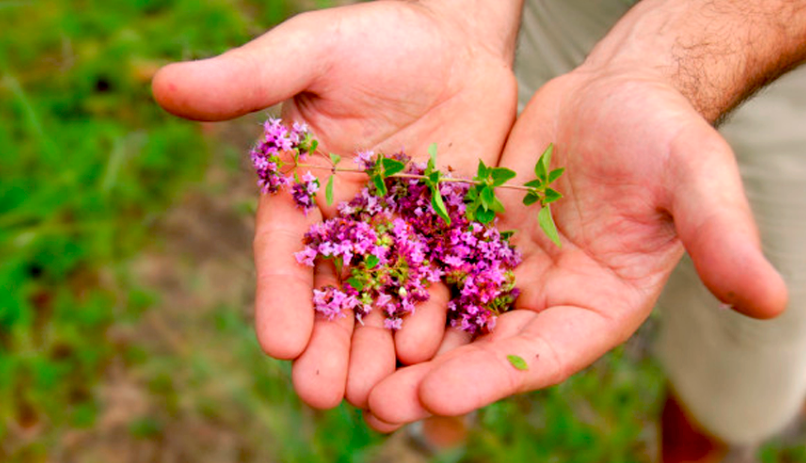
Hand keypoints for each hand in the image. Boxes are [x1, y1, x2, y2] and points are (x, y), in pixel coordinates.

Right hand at [152, 1, 520, 409]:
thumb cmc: (378, 36)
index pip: (283, 253)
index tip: (281, 343)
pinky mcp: (449, 235)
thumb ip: (248, 77)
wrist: (454, 38)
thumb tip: (161, 84)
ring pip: (384, 302)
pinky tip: (434, 357)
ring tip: (380, 400)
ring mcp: (399, 234)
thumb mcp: (312, 51)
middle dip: (328, 346)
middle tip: (325, 398)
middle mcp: (346, 222)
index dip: (280, 298)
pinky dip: (435, 321)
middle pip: (332, 293)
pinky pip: (441, 284)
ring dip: (379, 351)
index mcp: (303, 189)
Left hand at [364, 65, 787, 429]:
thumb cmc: (665, 134)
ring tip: (347, 374)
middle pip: (485, 350)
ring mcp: (507, 272)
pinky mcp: (475, 238)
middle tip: (373, 404)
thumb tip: (771, 299)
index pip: (542, 354)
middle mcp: (548, 301)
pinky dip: (395, 290)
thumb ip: (720, 237)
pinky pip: (431, 268)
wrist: (620, 93)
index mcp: (598, 308)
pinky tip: (351, 304)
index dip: (492, 375)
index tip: (437, 394)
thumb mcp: (694, 178)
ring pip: (448, 318)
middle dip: (430, 379)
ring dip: (400, 347)